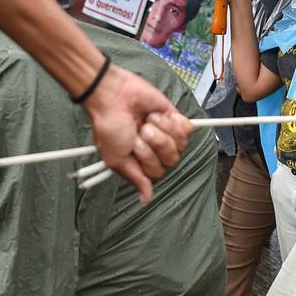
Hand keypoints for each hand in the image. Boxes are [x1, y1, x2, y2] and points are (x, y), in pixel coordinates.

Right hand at [82, 66, 192, 202]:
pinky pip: (186, 129)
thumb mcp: (116, 159)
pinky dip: (171, 121)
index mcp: (141, 163)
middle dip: (155, 144)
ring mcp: (166, 134)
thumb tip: (146, 199)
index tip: (133, 146)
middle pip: (172, 160)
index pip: (158, 173)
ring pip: (180, 144)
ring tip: (147, 121)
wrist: (114, 97)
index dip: (148, 160)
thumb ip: (136, 178)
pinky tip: (157, 115)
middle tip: (140, 132)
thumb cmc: (109, 126)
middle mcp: (155, 150)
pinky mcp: (173, 118)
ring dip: (162, 131)